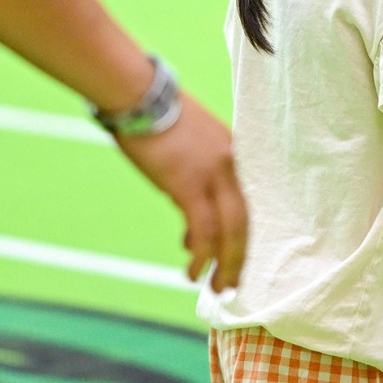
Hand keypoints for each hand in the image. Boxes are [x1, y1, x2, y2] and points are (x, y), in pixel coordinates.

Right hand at [114, 99, 247, 288]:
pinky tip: (193, 273)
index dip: (237, 232)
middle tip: (231, 283)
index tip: (228, 253)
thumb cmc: (151, 111)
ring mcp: (213, 175)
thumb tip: (182, 196)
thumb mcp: (182, 140)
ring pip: (231, 232)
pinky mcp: (189, 185)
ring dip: (225, 264)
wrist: (137, 94)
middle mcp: (230, 164)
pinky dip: (202, 257)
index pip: (244, 200)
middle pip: (245, 221)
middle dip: (239, 256)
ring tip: (216, 288)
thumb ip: (189, 168)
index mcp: (231, 151)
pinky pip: (204, 231)